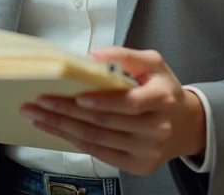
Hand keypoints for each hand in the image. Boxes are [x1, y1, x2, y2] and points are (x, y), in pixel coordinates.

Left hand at [20, 48, 206, 175]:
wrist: (185, 126)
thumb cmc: (164, 91)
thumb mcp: (153, 64)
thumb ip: (125, 56)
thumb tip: (94, 57)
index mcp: (163, 99)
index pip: (130, 103)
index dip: (103, 101)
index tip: (78, 97)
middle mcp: (157, 129)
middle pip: (105, 123)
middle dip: (67, 111)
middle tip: (40, 102)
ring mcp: (147, 151)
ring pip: (97, 140)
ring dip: (63, 127)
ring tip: (39, 115)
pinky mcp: (137, 166)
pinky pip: (99, 153)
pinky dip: (74, 140)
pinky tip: (57, 129)